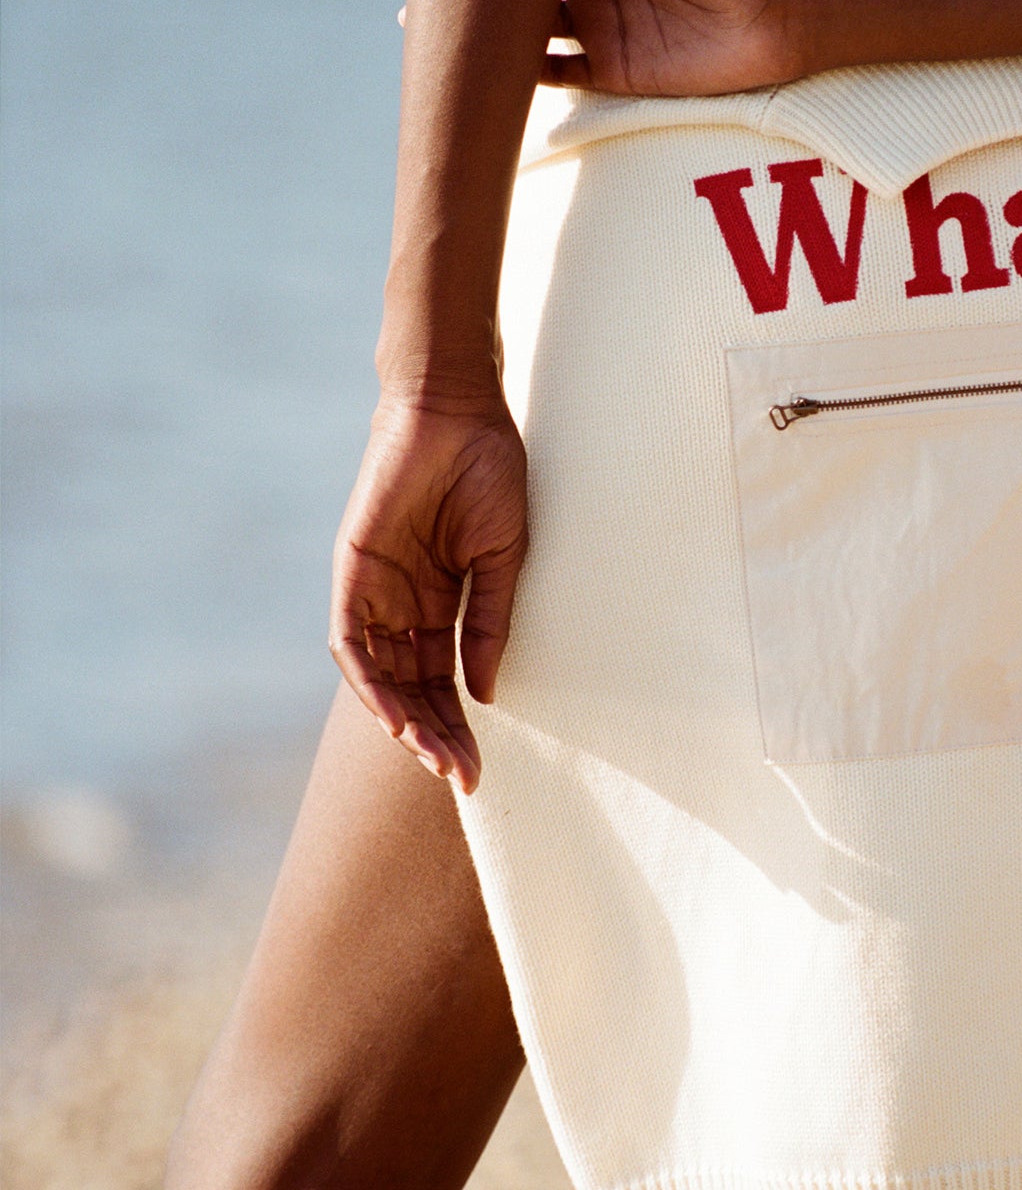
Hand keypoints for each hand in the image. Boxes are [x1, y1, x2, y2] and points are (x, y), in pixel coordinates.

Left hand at [330, 390, 528, 791]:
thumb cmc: (489, 472)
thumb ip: (489, 624)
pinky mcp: (352, 572)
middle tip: (460, 776)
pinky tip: (395, 713)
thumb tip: (482, 694)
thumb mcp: (503, 557)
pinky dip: (370, 680)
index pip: (445, 681)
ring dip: (401, 719)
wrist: (455, 412)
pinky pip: (351, 640)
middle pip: (411, 689)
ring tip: (430, 755)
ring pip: (377, 675)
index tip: (477, 772)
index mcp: (443, 603)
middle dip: (434, 735)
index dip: (460, 727)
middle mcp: (403, 606)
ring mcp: (375, 591)